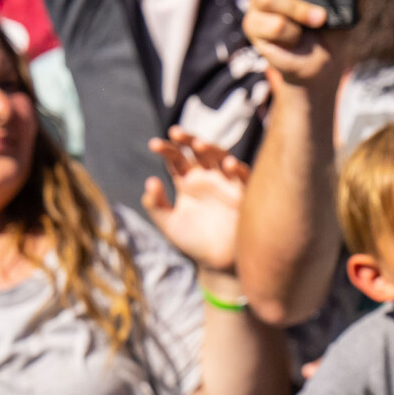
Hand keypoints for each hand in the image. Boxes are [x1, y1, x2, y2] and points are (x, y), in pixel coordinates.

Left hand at [141, 127, 248, 274]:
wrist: (218, 261)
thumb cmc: (194, 241)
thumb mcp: (169, 224)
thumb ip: (156, 205)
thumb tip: (150, 181)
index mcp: (188, 182)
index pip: (177, 159)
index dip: (167, 150)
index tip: (154, 145)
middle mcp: (207, 178)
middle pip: (199, 152)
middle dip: (189, 140)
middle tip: (176, 133)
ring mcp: (226, 183)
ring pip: (221, 158)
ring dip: (212, 149)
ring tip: (199, 144)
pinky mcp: (242, 194)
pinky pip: (243, 177)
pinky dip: (238, 169)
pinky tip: (229, 165)